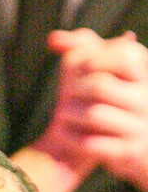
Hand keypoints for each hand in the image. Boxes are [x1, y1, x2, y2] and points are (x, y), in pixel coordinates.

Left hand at [31, 28, 147, 191]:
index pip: (122, 55)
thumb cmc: (112, 96)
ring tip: (64, 113)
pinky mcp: (129, 152)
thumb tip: (54, 40)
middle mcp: (147, 98)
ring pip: (94, 114)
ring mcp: (141, 126)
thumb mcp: (104, 66)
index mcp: (144, 72)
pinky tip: (67, 133)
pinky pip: (92, 143)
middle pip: (100, 85)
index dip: (93, 59)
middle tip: (67, 95)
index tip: (83, 68)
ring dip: (69, 113)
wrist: (133, 143)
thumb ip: (81, 46)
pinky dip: (72, 137)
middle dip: (74, 89)